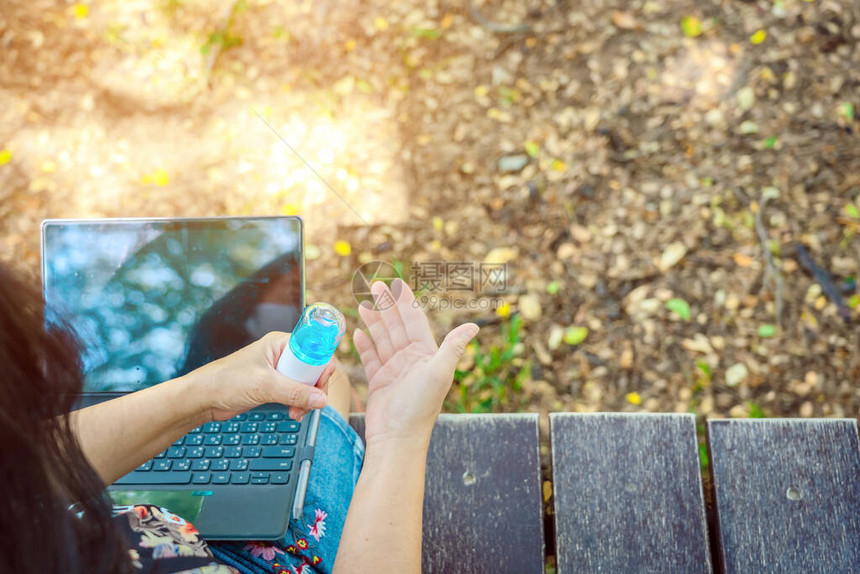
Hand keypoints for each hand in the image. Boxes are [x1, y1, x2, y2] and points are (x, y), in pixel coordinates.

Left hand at [185, 332, 331, 421]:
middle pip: (314, 369)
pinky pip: (296, 393)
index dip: (322, 368)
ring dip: (306, 400)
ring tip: (296, 413)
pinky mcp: (274, 385)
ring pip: (306, 384)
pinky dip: (298, 403)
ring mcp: (278, 370)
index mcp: (281, 343)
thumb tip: (321, 400)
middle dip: (314, 390)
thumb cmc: (225, 381)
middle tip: (308, 405)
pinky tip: (292, 413)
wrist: (204, 398)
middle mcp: (282, 354)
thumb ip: (294, 392)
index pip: (315, 350)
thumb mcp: (264, 386)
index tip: (320, 386)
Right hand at [354, 279, 478, 447]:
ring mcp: (394, 370)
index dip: (405, 302)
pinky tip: (357, 333)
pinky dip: (364, 345)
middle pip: (396, 326)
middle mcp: (410, 360)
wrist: (398, 438)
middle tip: (374, 286)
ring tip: (362, 305)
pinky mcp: (379, 382)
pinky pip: (371, 358)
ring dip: (373, 322)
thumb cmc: (419, 408)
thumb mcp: (439, 373)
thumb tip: (475, 326)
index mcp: (425, 354)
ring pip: (382, 339)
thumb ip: (453, 347)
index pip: (414, 321)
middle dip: (386, 306)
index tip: (397, 284)